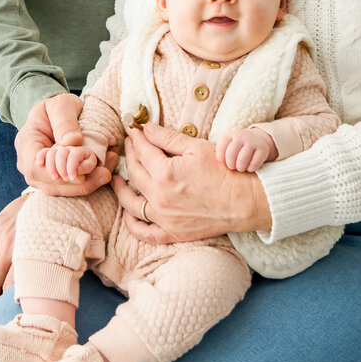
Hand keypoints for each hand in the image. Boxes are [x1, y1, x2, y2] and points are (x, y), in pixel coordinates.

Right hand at [15, 93, 113, 195]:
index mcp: (26, 145)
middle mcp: (31, 165)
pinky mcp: (58, 178)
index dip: (57, 175)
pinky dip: (90, 180)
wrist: (57, 113)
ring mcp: (43, 175)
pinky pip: (71, 186)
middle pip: (51, 185)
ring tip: (108, 170)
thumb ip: (65, 121)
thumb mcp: (60, 105)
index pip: (36, 169)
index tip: (81, 172)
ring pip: (63, 190)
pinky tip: (106, 170)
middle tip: (105, 173)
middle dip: (79, 183)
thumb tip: (73, 142)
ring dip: (88, 184)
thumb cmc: (57, 107)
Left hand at [112, 122, 271, 244]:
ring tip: (116, 179)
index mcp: (165, 173)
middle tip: (129, 145)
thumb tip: (145, 128)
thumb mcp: (196, 147)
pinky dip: (133, 224)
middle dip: (129, 156)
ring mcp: (164, 218)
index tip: (133, 130)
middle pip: (135, 173)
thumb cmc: (224, 171)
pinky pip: (144, 232)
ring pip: (132, 202)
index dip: (136, 138)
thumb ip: (167, 137)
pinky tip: (128, 214)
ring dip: (121, 188)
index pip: (143, 151)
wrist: (245, 202)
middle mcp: (160, 197)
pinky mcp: (172, 233)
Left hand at [216, 127, 277, 171]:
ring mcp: (252, 142)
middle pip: (231, 154)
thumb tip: (210, 166)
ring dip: (240, 168)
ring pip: (242, 160)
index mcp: (230, 135)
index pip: (221, 147)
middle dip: (231, 165)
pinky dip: (251, 168)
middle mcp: (241, 136)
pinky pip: (254, 164)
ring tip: (241, 168)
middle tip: (233, 167)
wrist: (259, 139)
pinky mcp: (263, 149)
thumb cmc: (239, 146)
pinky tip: (250, 167)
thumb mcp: (229, 143)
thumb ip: (220, 151)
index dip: (221, 158)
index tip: (224, 162)